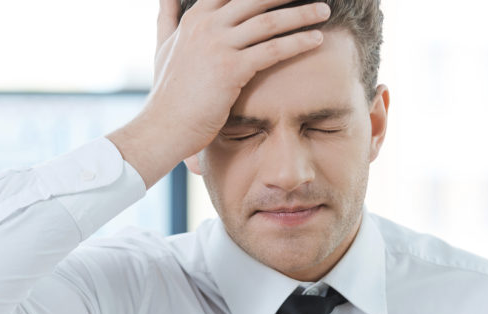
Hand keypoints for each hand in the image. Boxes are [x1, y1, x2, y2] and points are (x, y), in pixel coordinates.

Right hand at [109, 0, 329, 187]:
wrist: (162, 127)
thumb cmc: (168, 94)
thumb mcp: (163, 46)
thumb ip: (168, 18)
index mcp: (194, 17)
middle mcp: (206, 25)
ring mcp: (218, 45)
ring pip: (268, 21)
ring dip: (301, 14)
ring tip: (324, 10)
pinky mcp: (230, 69)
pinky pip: (273, 50)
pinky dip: (298, 42)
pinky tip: (317, 40)